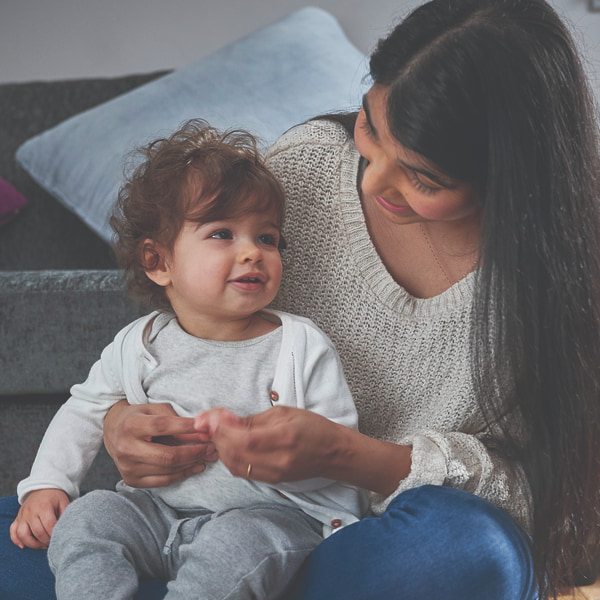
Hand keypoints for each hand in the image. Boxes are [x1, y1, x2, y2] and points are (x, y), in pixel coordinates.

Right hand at [10, 489, 69, 549]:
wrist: (42, 486)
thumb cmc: (54, 496)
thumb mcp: (63, 502)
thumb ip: (65, 515)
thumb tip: (66, 529)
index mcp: (44, 507)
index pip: (49, 526)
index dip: (54, 535)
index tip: (59, 539)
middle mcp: (31, 512)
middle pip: (37, 532)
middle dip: (45, 541)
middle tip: (52, 544)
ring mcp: (22, 515)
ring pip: (23, 535)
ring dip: (32, 544)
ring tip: (41, 546)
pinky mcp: (17, 518)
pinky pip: (13, 531)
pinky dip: (16, 540)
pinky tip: (23, 546)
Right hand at [103, 401, 217, 487]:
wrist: (114, 431)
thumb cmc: (140, 417)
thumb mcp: (156, 410)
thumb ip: (177, 419)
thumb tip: (203, 431)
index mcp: (131, 425)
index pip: (163, 426)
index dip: (186, 427)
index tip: (206, 426)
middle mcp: (126, 448)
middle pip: (167, 455)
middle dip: (194, 452)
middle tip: (212, 447)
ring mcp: (128, 467)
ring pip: (168, 470)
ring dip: (193, 463)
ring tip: (209, 455)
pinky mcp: (132, 480)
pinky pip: (164, 480)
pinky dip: (183, 473)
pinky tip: (197, 465)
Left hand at [195, 406, 412, 494]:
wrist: (333, 453)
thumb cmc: (312, 426)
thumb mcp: (284, 413)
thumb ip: (253, 420)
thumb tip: (223, 420)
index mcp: (284, 437)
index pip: (243, 438)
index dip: (221, 429)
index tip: (209, 418)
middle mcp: (277, 460)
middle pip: (234, 453)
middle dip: (216, 436)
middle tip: (207, 422)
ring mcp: (274, 474)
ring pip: (234, 465)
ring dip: (220, 448)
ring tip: (216, 432)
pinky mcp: (271, 481)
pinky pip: (242, 472)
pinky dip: (229, 458)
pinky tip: (228, 446)